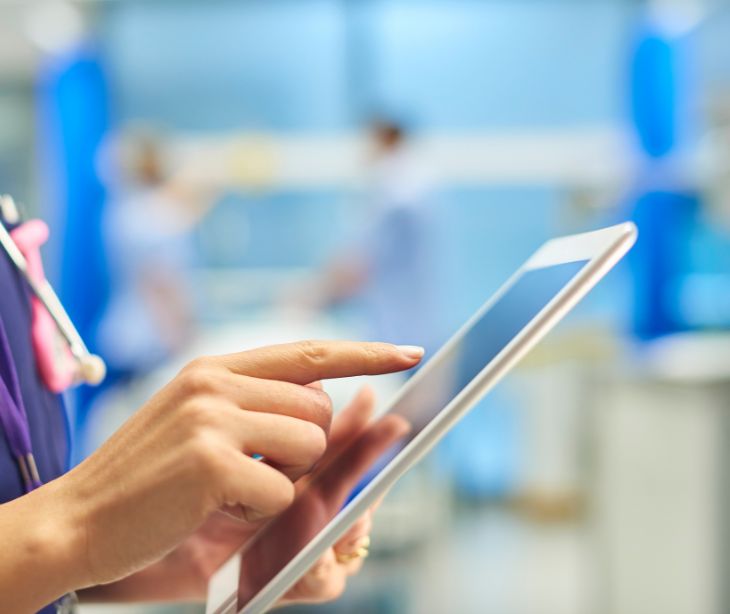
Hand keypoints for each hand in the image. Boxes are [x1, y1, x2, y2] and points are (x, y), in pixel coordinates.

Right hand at [11, 340, 420, 610]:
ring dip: (281, 481)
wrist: (75, 521)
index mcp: (216, 368)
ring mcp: (213, 417)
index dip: (366, 354)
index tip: (410, 353)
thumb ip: (259, 406)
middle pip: (321, 410)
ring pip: (309, 446)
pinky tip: (211, 511)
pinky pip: (280, 492)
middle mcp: (216, 381)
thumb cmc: (148, 481)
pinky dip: (255, 513)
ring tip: (226, 490)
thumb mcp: (202, 425)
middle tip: (250, 473)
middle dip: (303, 452)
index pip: (311, 352)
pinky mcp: (211, 461)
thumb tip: (330, 402)